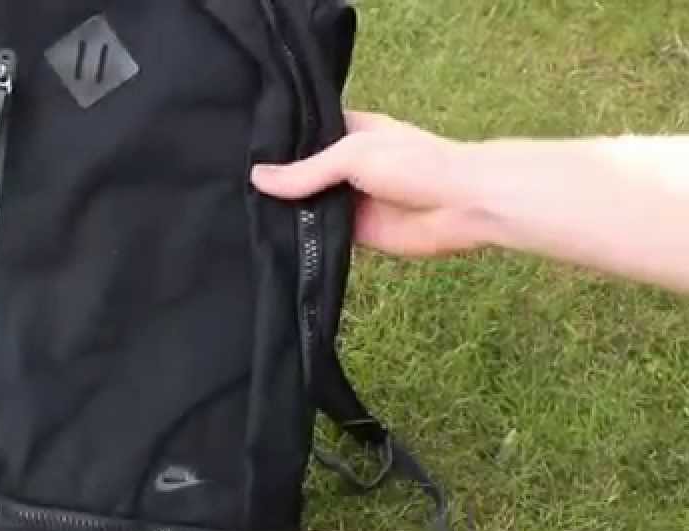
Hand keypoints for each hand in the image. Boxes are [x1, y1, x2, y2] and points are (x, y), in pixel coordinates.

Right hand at [251, 111, 501, 256]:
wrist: (461, 205)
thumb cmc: (416, 164)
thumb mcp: (353, 155)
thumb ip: (306, 170)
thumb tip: (257, 177)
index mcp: (347, 132)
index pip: (303, 133)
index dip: (275, 140)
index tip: (235, 147)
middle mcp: (344, 165)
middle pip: (300, 172)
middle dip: (274, 180)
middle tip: (227, 184)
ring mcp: (348, 199)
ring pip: (307, 205)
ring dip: (284, 211)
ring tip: (236, 214)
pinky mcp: (354, 232)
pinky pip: (320, 234)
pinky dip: (300, 238)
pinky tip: (266, 239)